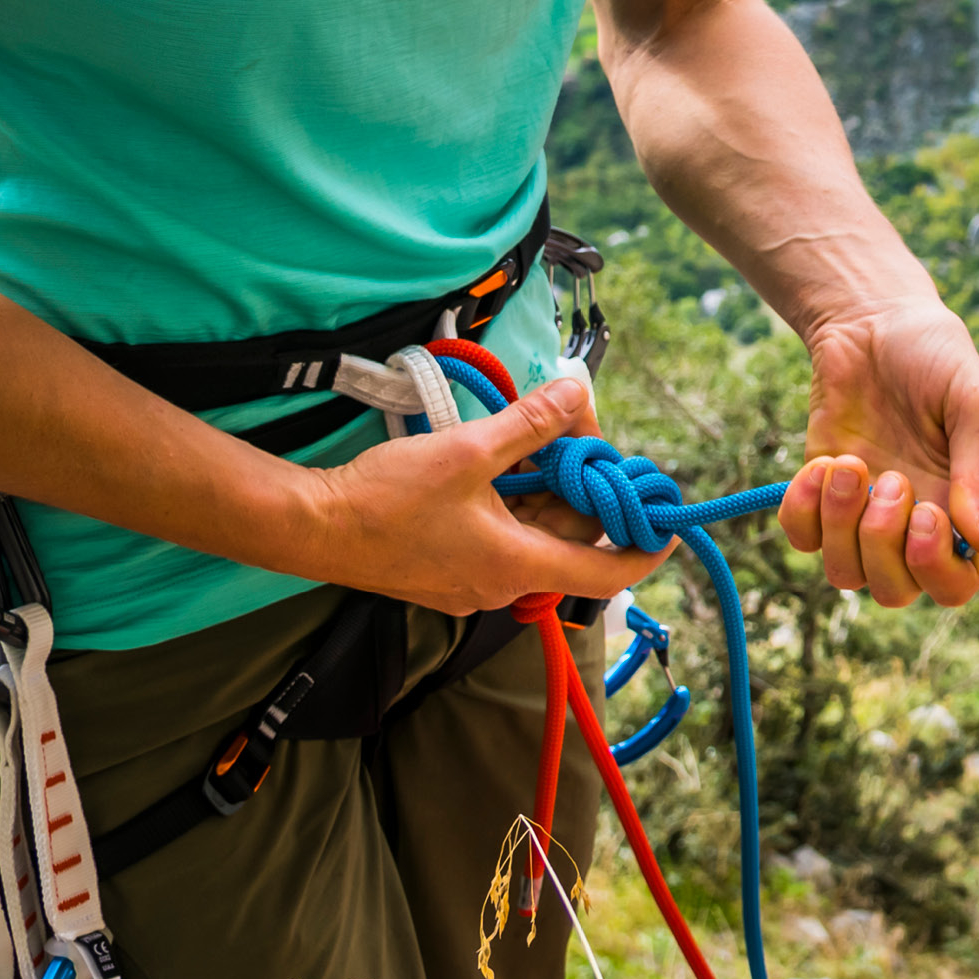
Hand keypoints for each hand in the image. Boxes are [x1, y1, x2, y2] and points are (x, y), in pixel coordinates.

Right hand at [295, 374, 670, 615]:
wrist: (311, 526)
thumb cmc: (386, 498)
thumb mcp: (468, 451)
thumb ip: (530, 425)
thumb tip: (577, 393)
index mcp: (518, 566)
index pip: (606, 572)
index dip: (645, 550)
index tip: (667, 522)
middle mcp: (502, 585)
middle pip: (569, 544)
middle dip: (584, 494)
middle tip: (587, 441)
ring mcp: (473, 583)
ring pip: (534, 538)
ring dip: (547, 495)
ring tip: (546, 441)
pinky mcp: (448, 572)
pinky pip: (501, 540)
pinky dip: (515, 505)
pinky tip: (505, 463)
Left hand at [783, 294, 978, 607]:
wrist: (873, 320)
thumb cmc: (936, 358)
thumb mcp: (973, 403)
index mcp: (960, 511)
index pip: (955, 585)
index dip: (937, 569)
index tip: (927, 512)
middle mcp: (910, 524)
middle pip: (894, 591)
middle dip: (883, 544)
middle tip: (890, 478)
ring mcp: (861, 514)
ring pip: (844, 574)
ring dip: (841, 526)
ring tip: (849, 465)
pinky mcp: (818, 495)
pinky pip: (802, 538)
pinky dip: (804, 511)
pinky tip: (822, 463)